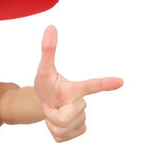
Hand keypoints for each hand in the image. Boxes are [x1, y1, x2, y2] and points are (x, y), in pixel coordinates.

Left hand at [34, 25, 123, 141]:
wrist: (44, 103)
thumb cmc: (47, 85)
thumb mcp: (44, 70)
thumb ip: (48, 50)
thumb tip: (50, 27)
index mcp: (76, 89)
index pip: (91, 86)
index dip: (104, 83)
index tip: (120, 81)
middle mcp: (82, 104)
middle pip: (66, 117)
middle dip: (52, 114)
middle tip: (51, 106)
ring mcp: (81, 120)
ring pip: (62, 128)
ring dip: (50, 122)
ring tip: (52, 113)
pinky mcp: (76, 132)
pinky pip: (60, 136)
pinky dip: (51, 131)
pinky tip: (55, 123)